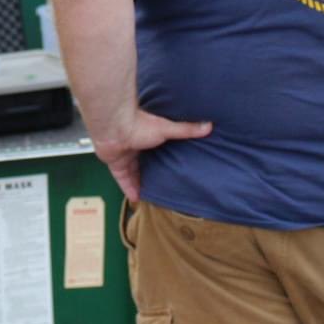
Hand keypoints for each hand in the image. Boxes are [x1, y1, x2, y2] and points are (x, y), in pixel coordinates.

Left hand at [93, 111, 211, 201]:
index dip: (163, 156)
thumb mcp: (167, 128)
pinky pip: (122, 180)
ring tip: (153, 196)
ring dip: (141, 183)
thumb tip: (209, 125)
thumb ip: (186, 129)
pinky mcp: (115, 164)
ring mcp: (124, 155)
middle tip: (164, 184)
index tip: (173, 165)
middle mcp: (135, 146)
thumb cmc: (140, 124)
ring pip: (133, 173)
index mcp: (147, 135)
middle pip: (144, 162)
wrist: (114, 127)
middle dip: (152, 172)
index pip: (156, 148)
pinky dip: (129, 189)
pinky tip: (137, 199)